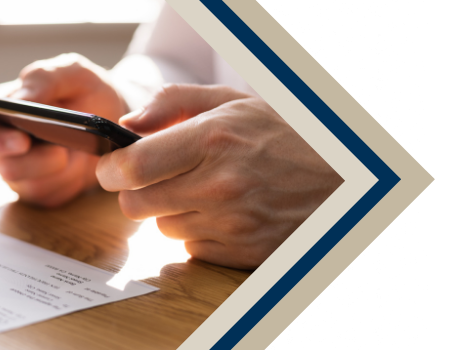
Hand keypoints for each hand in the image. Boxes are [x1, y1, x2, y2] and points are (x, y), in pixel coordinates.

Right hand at [0, 53, 127, 207]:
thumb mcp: (73, 73)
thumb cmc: (86, 92)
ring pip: (23, 181)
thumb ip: (45, 77)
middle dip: (28, 160)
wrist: (118, 121)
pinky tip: (80, 165)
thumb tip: (21, 98)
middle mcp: (0, 144)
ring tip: (75, 151)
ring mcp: (20, 171)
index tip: (19, 138)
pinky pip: (46, 196)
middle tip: (58, 152)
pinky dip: (68, 181)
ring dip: (54, 167)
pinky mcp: (41, 192)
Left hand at [96, 84, 342, 268]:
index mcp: (213, 140)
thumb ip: (175, 104)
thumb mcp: (236, 102)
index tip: (111, 169)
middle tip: (153, 180)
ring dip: (172, 212)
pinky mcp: (242, 253)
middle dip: (136, 192)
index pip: (134, 167)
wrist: (346, 179)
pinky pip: (191, 249)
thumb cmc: (287, 135)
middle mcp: (219, 185)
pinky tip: (223, 213)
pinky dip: (198, 234)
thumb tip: (129, 125)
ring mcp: (232, 223)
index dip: (111, 170)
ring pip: (162, 228)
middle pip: (136, 205)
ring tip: (204, 191)